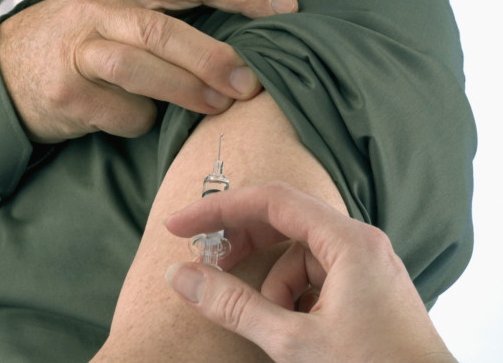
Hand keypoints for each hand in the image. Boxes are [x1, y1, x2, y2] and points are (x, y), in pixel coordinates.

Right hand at [0, 0, 297, 142]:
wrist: (10, 67)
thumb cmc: (84, 35)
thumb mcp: (125, 2)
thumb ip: (175, 1)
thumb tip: (243, 0)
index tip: (286, 8)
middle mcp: (100, 5)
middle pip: (166, 29)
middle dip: (214, 57)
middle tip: (251, 83)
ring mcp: (78, 48)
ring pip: (139, 67)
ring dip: (185, 90)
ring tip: (217, 105)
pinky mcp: (66, 91)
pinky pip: (120, 112)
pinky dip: (141, 120)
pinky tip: (142, 118)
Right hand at [165, 183, 455, 362]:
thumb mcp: (294, 342)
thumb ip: (234, 306)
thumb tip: (180, 276)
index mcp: (349, 242)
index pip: (271, 201)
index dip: (219, 209)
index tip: (179, 226)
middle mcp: (360, 242)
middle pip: (285, 221)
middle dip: (243, 241)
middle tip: (208, 262)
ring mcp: (364, 264)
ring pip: (299, 255)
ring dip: (274, 284)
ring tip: (273, 324)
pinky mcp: (364, 287)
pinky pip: (316, 277)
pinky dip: (295, 297)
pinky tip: (298, 329)